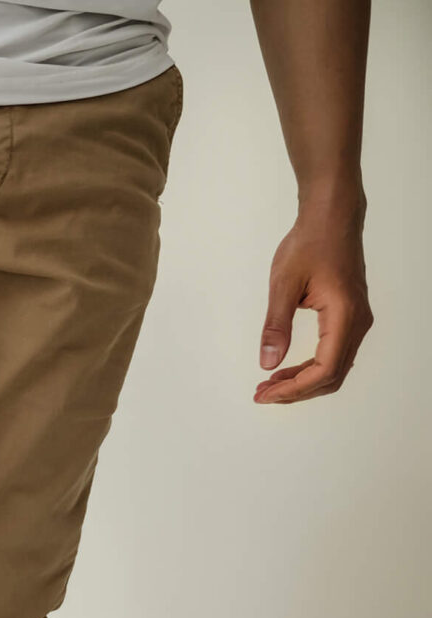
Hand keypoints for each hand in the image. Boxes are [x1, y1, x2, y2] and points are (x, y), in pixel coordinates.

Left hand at [254, 202, 372, 404]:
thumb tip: (267, 363)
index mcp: (344, 315)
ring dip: (302, 381)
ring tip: (269, 385)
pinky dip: (309, 367)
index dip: (294, 389)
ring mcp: (356, 320)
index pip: (324, 369)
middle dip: (296, 391)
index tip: (265, 394)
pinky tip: (285, 369)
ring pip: (334, 367)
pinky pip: (333, 353)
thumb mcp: (283, 284)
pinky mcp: (349, 317)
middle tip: (262, 394)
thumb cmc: (309, 244)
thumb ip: (275, 326)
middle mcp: (357, 322)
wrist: (332, 219)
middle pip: (332, 376)